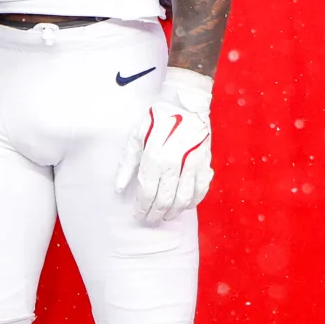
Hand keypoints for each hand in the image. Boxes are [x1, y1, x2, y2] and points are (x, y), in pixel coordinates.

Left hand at [115, 67, 213, 223]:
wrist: (187, 103)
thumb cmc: (157, 119)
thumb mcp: (136, 137)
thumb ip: (127, 164)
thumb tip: (118, 188)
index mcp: (155, 157)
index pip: (147, 191)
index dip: (142, 207)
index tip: (137, 215)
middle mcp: (175, 164)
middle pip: (166, 199)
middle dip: (156, 213)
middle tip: (150, 220)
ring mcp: (193, 165)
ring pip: (184, 199)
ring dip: (174, 212)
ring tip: (165, 216)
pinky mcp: (206, 164)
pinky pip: (201, 191)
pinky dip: (193, 202)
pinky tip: (185, 206)